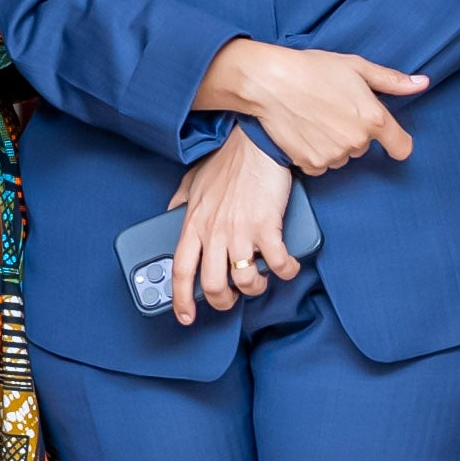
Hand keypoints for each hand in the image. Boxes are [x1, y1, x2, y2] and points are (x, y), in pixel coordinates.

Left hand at [165, 141, 300, 327]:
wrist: (257, 144)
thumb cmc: (229, 161)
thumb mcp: (193, 180)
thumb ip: (180, 201)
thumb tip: (171, 214)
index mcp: (194, 224)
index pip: (181, 271)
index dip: (181, 300)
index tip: (186, 316)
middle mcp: (214, 232)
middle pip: (213, 285)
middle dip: (223, 301)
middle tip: (231, 299)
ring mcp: (240, 231)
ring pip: (245, 281)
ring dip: (255, 287)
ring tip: (260, 279)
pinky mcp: (267, 227)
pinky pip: (278, 264)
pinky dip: (285, 271)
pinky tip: (288, 266)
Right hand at [215, 42, 425, 174]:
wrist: (269, 82)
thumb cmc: (312, 69)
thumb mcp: (356, 67)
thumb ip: (391, 80)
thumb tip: (422, 83)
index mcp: (373, 118)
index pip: (402, 147)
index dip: (397, 142)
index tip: (390, 139)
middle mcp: (356, 142)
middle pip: (364, 147)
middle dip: (353, 132)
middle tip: (332, 109)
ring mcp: (333, 156)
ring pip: (342, 156)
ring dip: (334, 143)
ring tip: (315, 117)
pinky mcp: (311, 164)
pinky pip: (321, 165)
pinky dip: (314, 153)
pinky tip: (304, 131)